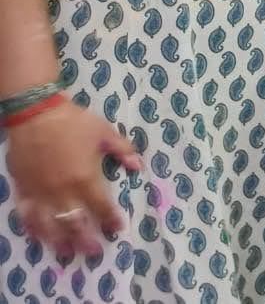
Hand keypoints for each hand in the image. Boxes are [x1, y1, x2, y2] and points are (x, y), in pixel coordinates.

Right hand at [6, 101, 140, 258]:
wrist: (36, 115)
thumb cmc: (73, 122)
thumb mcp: (105, 132)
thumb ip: (123, 151)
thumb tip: (139, 167)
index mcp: (85, 178)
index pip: (101, 206)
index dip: (110, 220)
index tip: (117, 229)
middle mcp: (63, 191)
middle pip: (75, 224)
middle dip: (86, 240)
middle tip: (94, 251)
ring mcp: (41, 194)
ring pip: (49, 226)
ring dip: (59, 241)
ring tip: (68, 252)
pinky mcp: (23, 191)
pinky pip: (26, 216)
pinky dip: (33, 229)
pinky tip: (39, 237)